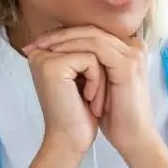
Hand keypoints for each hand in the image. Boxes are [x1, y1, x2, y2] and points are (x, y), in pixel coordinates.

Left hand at [23, 26, 157, 161]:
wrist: (132, 138)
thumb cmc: (115, 116)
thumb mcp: (97, 85)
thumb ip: (86, 67)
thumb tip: (55, 55)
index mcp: (127, 51)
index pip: (92, 32)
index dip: (64, 35)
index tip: (37, 44)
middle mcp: (133, 47)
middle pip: (91, 29)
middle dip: (59, 34)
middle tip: (34, 42)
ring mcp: (132, 54)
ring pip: (92, 35)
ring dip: (63, 40)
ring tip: (42, 48)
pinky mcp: (127, 64)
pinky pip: (96, 48)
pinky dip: (74, 50)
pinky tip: (56, 55)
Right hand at [26, 47, 103, 156]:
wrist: (72, 141)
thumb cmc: (81, 113)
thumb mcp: (84, 77)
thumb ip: (86, 52)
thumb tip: (103, 32)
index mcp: (44, 53)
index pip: (83, 39)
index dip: (97, 63)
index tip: (88, 91)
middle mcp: (40, 52)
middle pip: (89, 42)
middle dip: (99, 71)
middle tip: (91, 97)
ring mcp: (44, 57)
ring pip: (93, 50)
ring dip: (100, 79)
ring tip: (91, 100)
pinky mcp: (53, 65)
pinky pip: (92, 60)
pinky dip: (97, 82)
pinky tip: (87, 100)